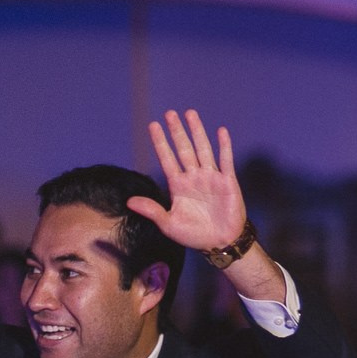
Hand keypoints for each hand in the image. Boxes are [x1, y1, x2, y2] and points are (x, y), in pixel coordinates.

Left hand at [131, 109, 248, 254]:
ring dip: (197, 132)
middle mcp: (194, 177)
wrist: (221, 244)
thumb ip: (152, 210)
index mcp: (179, 185)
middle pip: (184, 149)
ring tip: (190, 114)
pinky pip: (225, 160)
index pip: (167, 159)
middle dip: (177, 132)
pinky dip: (224, 146)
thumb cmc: (195, 235)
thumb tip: (129, 202)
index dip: (160, 143)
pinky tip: (220, 131)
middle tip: (169, 113)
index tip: (153, 126)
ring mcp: (211, 178)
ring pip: (202, 149)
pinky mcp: (228, 182)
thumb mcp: (169, 224)